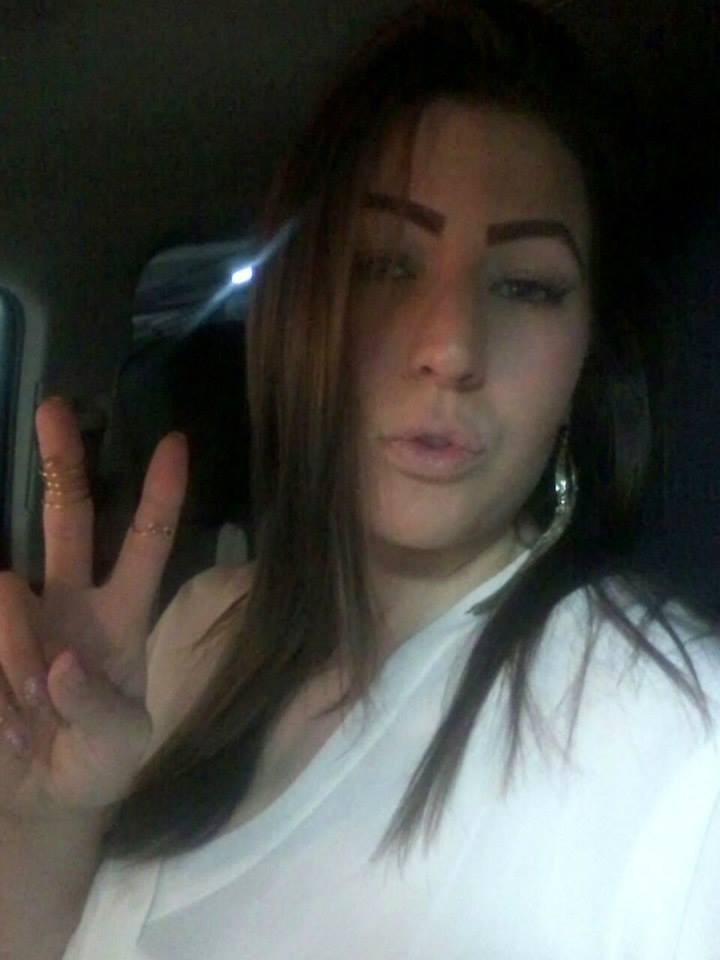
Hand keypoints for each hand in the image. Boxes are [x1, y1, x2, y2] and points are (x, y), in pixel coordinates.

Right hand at [0, 396, 187, 820]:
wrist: (41, 799)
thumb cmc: (98, 766)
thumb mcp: (122, 749)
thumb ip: (101, 711)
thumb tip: (62, 664)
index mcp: (124, 616)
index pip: (146, 543)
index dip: (160, 496)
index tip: (175, 442)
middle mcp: (72, 600)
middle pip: (68, 517)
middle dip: (62, 462)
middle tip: (55, 406)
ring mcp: (22, 616)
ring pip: (7, 583)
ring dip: (16, 651)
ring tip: (28, 713)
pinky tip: (7, 714)